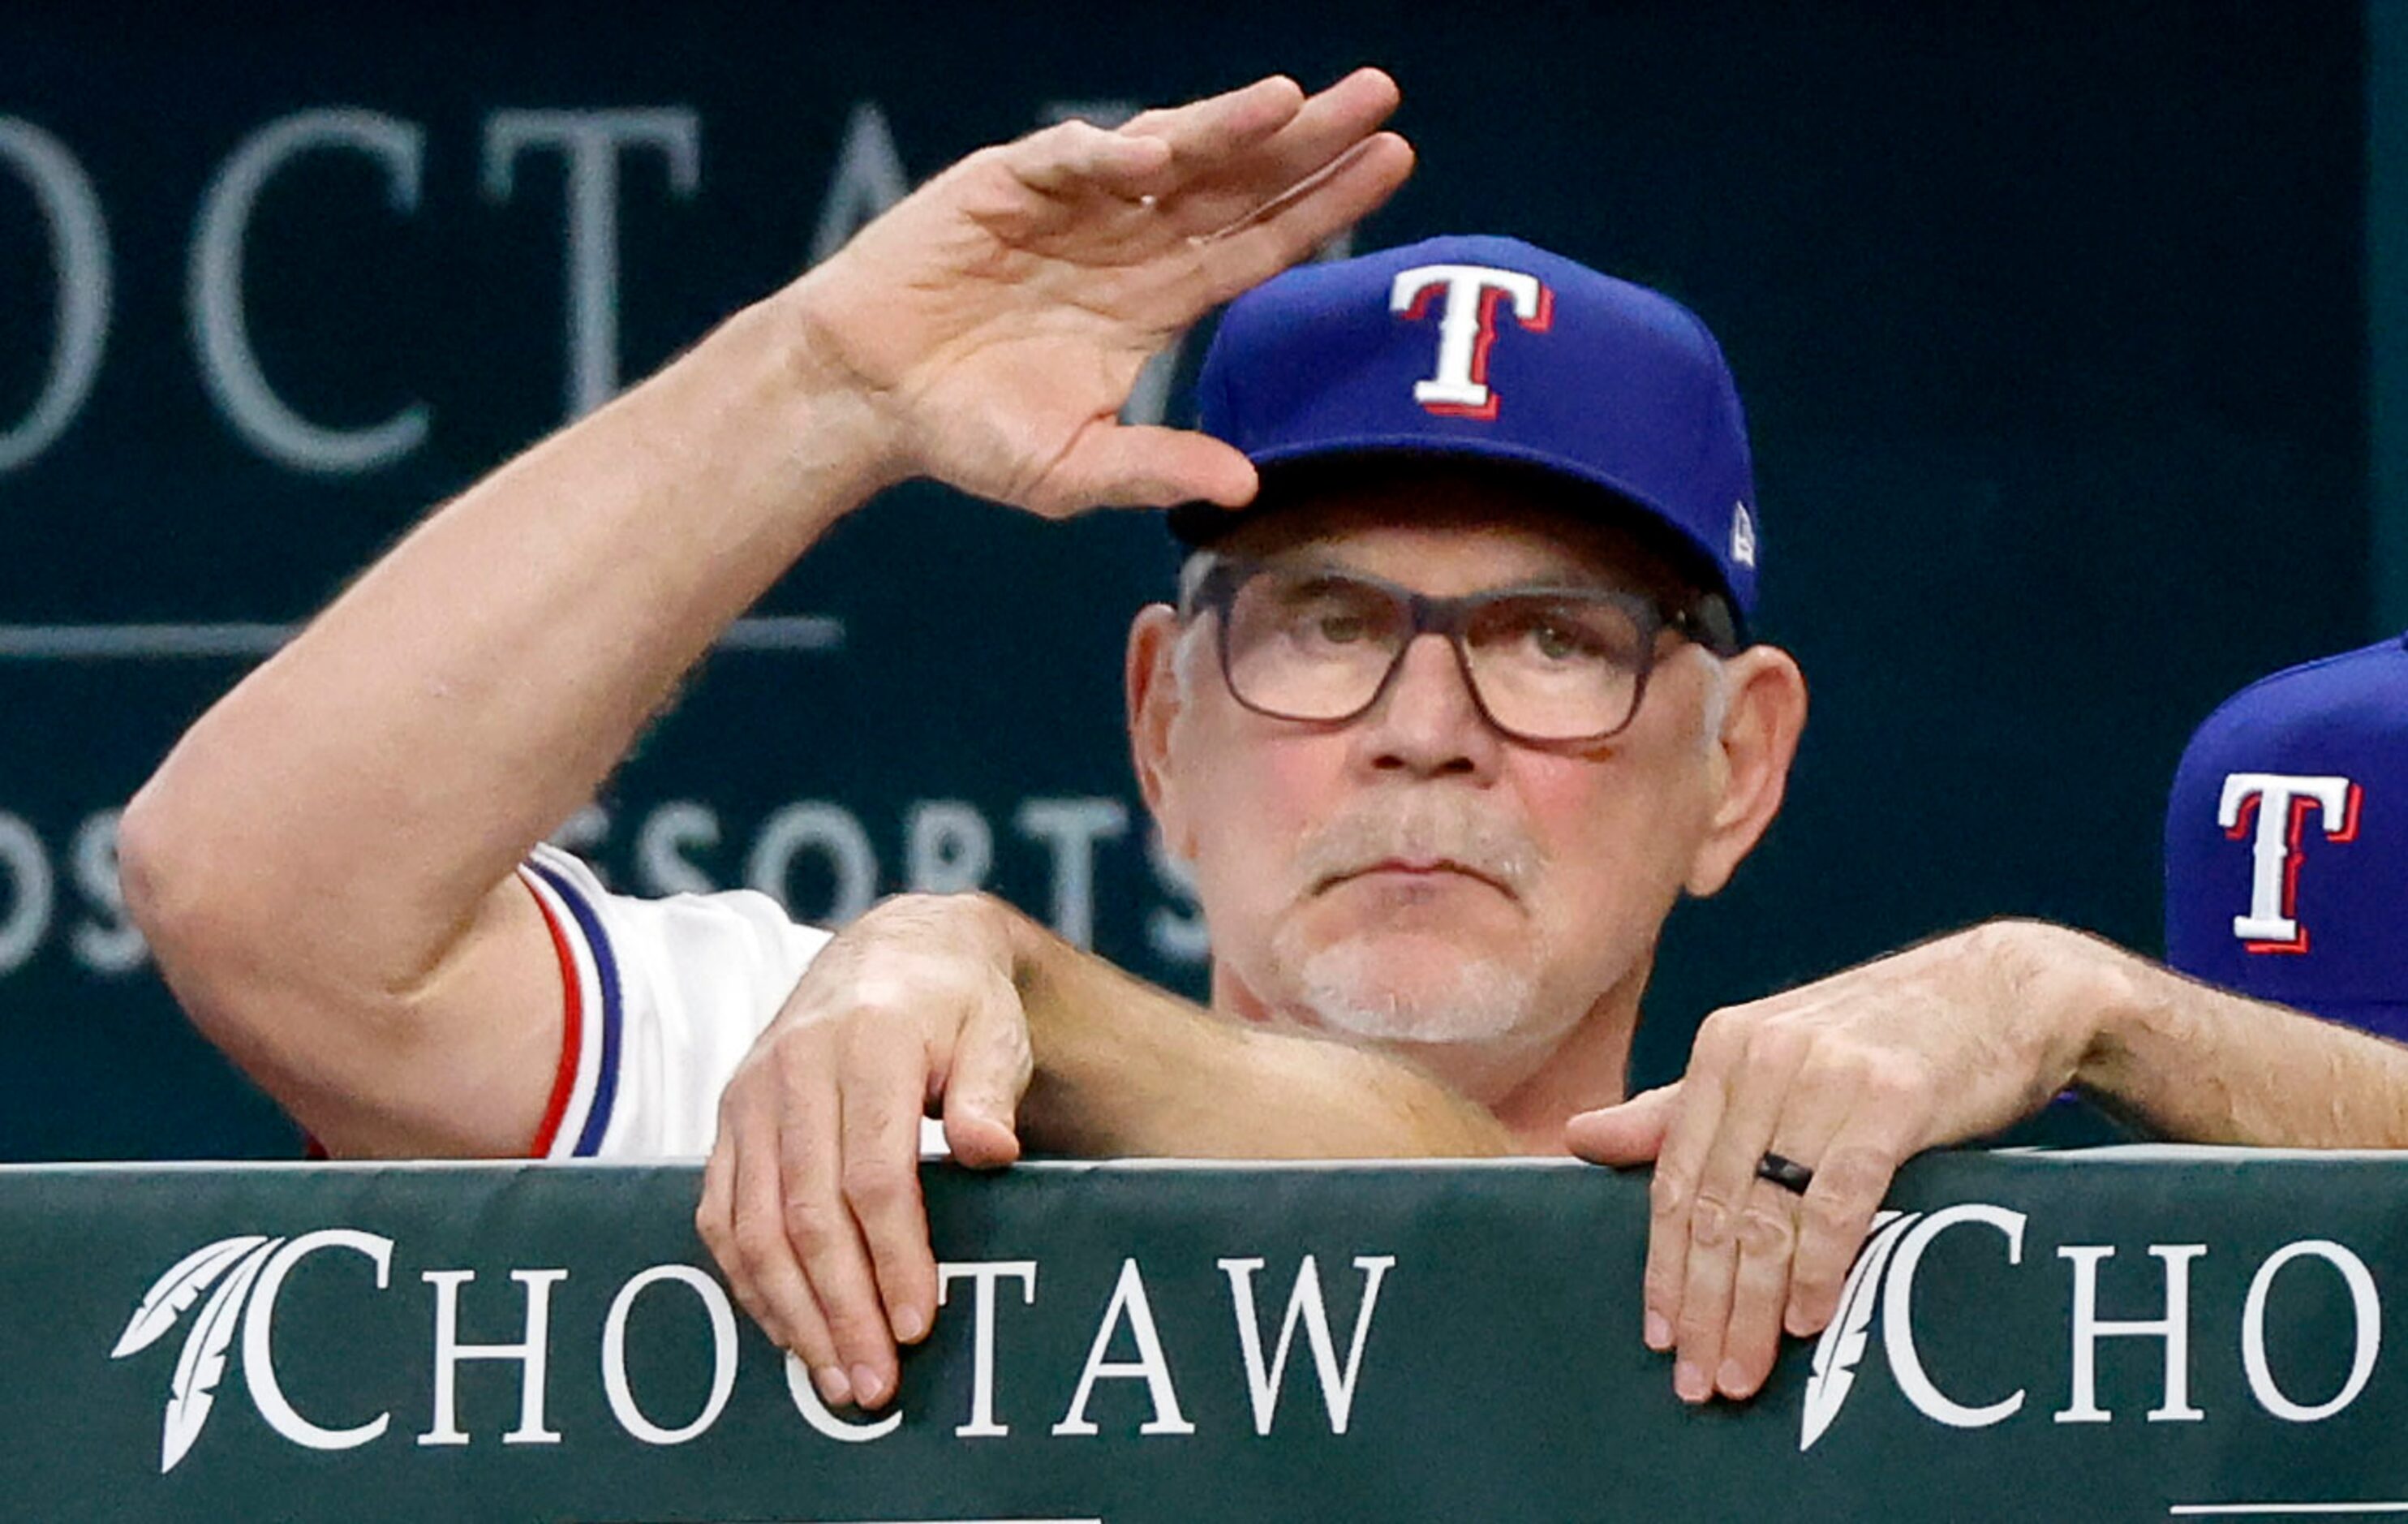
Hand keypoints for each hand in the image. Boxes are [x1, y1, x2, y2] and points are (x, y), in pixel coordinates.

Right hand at [694, 893, 1034, 1412]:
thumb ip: (989, 1089)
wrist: (892, 953)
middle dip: (841, 1309)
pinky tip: (789, 1330)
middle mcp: (792, 1069)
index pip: (871, 1174)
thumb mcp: (995, 1029)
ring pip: (753, 1225)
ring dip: (791, 1312)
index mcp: (867, 1043)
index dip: (893, 1256)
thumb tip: (991, 1151)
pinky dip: (750, 1281)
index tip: (919, 1325)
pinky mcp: (728, 1118)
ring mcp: (750, 1096)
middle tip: (875, 1386)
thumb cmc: (958, 1004)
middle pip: (805, 1213)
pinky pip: (721, 1215)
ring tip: (836, 1379)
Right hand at [788, 69, 1412, 515]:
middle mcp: (1130, 241)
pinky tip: (1161, 154)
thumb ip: (1155, 468)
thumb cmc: (970, 432)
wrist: (865, 397)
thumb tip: (1245, 489)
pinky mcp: (1005, 184)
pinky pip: (1069, 160)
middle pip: (1238, 182)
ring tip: (1294, 101)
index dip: (1325, 204)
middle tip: (1381, 95)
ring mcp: (1073, 206)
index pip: (1260, 242)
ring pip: (1169, 153)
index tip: (1395, 162)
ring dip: (1229, 125)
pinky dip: (1112, 155)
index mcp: (1158, 299)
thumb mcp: (1072, 468)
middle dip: (1308, 140)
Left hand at [1564, 919, 2100, 1403]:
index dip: (1664, 1265)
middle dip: (1705, 1304)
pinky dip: (1819, 1268)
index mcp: (1723, 1046)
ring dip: (1755, 1306)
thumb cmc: (1882, 1037)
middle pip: (1717, 1204)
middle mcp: (1763, 1054)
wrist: (2005, 991)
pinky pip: (1838, 1201)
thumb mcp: (1773, 1058)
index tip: (1660, 1338)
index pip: (1675, 1177)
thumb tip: (1581, 1138)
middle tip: (1700, 1379)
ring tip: (1744, 1371)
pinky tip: (1808, 1319)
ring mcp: (1826, 1074)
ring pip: (1770, 1211)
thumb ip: (1681, 1107)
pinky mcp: (1894, 1099)